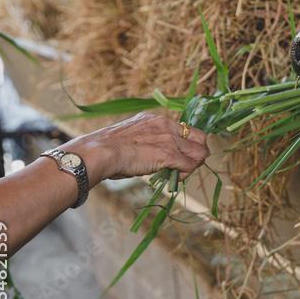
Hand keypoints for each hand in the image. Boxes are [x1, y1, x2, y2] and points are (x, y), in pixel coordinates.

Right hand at [59, 113, 210, 185]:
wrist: (100, 152)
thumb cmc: (108, 150)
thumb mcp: (132, 138)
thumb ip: (147, 142)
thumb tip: (152, 156)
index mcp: (156, 119)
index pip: (185, 129)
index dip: (188, 144)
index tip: (181, 156)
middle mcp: (166, 125)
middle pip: (199, 137)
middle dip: (198, 153)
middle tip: (189, 165)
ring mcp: (169, 139)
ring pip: (199, 152)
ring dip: (194, 165)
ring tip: (181, 174)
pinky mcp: (169, 154)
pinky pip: (190, 165)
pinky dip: (186, 174)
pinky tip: (176, 179)